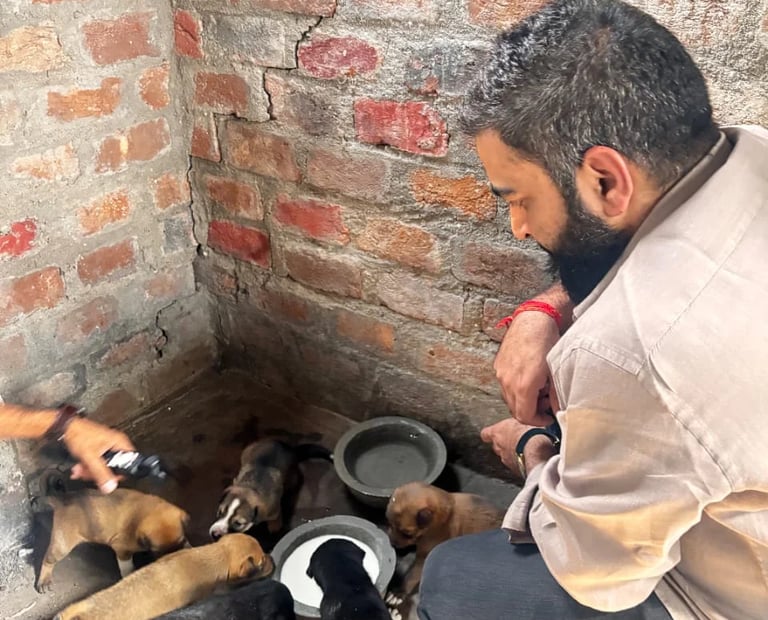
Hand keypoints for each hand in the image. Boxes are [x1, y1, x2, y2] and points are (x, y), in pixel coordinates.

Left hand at [63, 418, 134, 493]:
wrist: (65, 428)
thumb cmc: (79, 434)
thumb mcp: (91, 457)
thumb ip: (101, 473)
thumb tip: (110, 487)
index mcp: (120, 442)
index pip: (130, 462)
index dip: (120, 473)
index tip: (110, 479)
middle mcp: (115, 444)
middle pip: (115, 466)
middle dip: (100, 473)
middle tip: (90, 475)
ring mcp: (106, 446)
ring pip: (104, 466)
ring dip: (91, 472)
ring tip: (81, 471)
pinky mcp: (98, 449)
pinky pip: (97, 463)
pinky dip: (88, 467)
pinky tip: (80, 468)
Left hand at [481, 418, 557, 475]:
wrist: (536, 452)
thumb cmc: (530, 434)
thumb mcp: (524, 420)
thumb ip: (518, 422)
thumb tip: (524, 420)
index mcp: (497, 433)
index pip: (486, 433)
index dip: (491, 433)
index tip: (496, 431)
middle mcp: (499, 447)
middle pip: (497, 446)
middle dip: (505, 443)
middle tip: (516, 439)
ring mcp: (506, 460)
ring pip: (506, 456)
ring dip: (514, 453)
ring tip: (526, 448)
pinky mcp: (516, 470)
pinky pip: (517, 465)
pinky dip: (522, 462)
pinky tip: (531, 457)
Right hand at [494, 310, 559, 425]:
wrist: (533, 319)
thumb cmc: (547, 342)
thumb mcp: (556, 372)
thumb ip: (556, 396)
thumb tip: (559, 411)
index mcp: (523, 386)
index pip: (524, 416)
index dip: (537, 421)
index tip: (548, 417)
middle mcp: (507, 381)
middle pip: (515, 410)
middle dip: (531, 411)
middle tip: (546, 403)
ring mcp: (500, 373)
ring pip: (509, 398)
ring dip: (523, 400)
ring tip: (539, 389)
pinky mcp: (498, 365)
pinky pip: (505, 385)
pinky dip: (515, 388)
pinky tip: (529, 377)